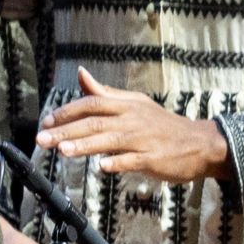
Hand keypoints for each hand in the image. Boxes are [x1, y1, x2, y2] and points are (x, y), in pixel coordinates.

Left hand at [38, 67, 229, 187]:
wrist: (201, 143)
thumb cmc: (163, 126)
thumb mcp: (135, 104)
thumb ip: (106, 92)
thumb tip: (82, 74)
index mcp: (127, 105)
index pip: (93, 102)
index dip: (68, 111)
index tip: (47, 121)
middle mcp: (134, 119)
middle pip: (96, 122)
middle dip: (67, 130)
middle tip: (42, 139)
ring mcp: (145, 139)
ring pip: (111, 140)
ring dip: (85, 146)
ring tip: (63, 151)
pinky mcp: (155, 159)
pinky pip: (133, 160)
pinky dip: (117, 163)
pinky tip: (102, 168)